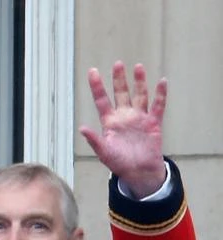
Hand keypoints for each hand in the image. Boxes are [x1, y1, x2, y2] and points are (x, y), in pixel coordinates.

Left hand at [81, 62, 168, 193]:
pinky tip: (162, 82)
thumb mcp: (104, 152)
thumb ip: (94, 140)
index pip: (101, 100)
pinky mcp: (153, 123)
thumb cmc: (119, 163)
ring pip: (140, 95)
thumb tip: (82, 129)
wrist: (138, 172)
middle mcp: (124, 117)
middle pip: (121, 93)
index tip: (93, 71)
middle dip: (119, 79)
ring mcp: (139, 118)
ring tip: (138, 67)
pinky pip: (158, 106)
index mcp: (110, 122)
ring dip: (139, 82)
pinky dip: (160, 95)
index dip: (97, 86)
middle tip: (118, 64)